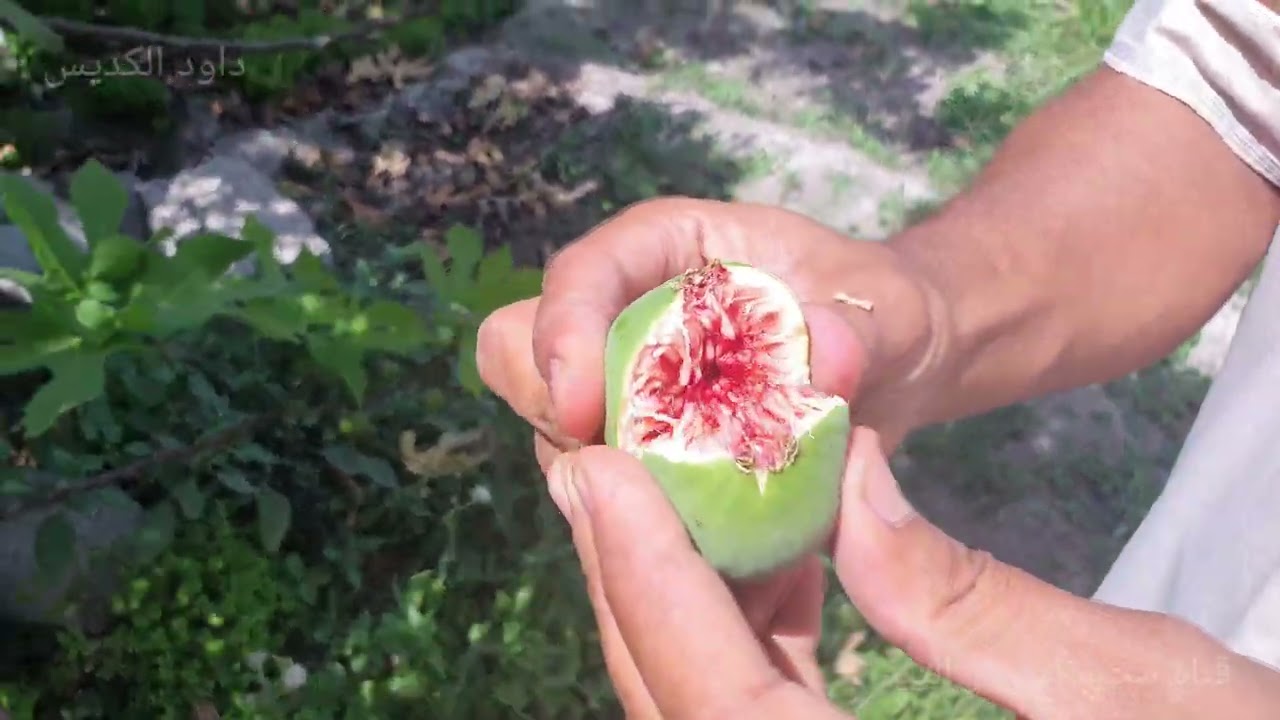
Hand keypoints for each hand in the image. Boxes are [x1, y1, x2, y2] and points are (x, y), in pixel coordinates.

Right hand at [475, 197, 940, 471]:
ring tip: (678, 508)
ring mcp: (620, 382)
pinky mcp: (636, 443)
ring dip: (590, 470)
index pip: (583, 274)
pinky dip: (626, 513)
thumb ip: (859, 331)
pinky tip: (697, 538)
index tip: (583, 410)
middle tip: (618, 462)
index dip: (564, 334)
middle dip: (551, 406)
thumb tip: (825, 358)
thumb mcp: (887, 311)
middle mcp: (624, 311)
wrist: (896, 369)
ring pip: (548, 425)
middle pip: (523, 347)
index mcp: (667, 248)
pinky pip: (595, 481)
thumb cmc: (883, 312)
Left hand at [549, 430, 1279, 719]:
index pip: (725, 710)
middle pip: (690, 716)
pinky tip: (747, 568)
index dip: (651, 589)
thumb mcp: (1144, 695)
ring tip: (639, 498)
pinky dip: (739, 645)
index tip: (598, 478)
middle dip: (632, 592)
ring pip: (713, 718)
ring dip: (672, 613)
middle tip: (592, 472)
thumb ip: (974, 605)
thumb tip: (849, 487)